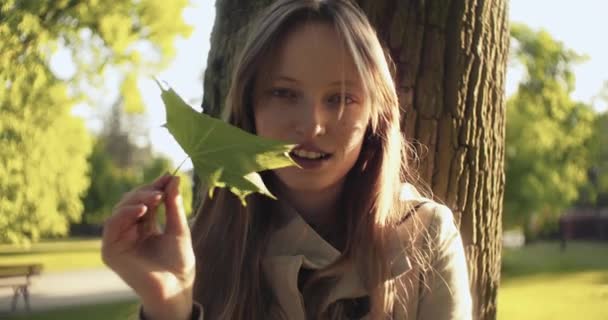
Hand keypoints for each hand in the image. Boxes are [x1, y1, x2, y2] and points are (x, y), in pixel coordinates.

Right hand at [101, 174, 195, 319]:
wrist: (176, 288)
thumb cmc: (179, 263)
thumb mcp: (179, 228)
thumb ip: (174, 205)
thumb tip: (173, 177)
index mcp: (144, 226)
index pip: (145, 200)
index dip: (155, 187)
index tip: (169, 176)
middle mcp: (129, 231)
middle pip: (132, 201)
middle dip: (147, 191)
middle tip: (162, 186)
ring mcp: (118, 240)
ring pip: (121, 209)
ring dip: (137, 199)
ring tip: (156, 198)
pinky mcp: (110, 250)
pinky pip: (112, 225)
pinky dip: (125, 214)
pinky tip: (142, 210)